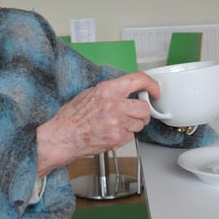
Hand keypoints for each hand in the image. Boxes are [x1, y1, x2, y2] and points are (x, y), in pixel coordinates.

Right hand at [36, 72, 158, 175]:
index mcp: (107, 90)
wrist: (63, 137)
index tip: (155, 90)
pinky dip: (124, 137)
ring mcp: (117, 123)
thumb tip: (126, 90)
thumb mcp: (89, 93)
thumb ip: (110, 91)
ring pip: (140, 124)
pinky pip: (131, 137)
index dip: (151, 84)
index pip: (138, 80)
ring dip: (132, 125)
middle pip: (144, 107)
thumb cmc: (72, 117)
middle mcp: (114, 105)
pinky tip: (111, 134)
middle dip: (142, 112)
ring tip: (116, 125)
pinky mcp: (117, 138)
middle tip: (136, 114)